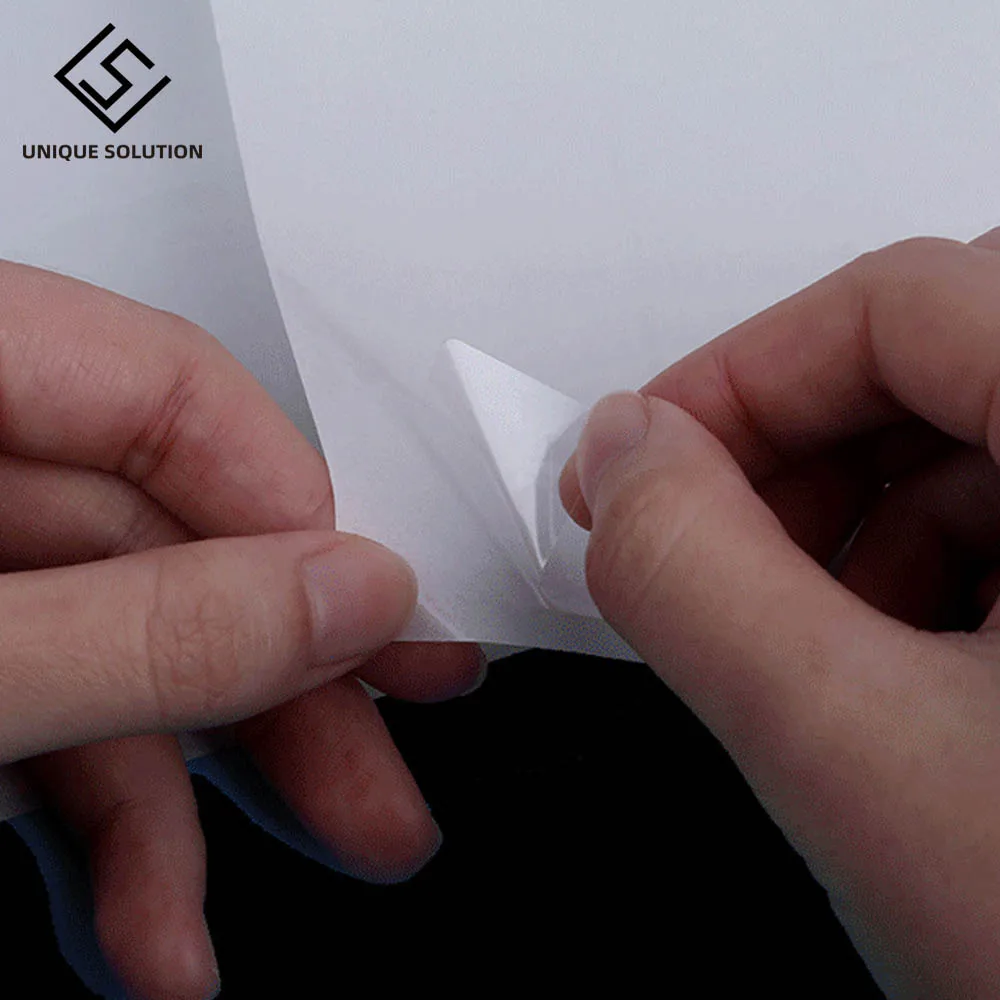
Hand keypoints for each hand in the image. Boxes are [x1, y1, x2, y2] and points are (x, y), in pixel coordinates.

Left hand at [0, 261, 484, 999]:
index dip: (291, 509)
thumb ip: (150, 627)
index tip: (378, 622)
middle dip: (269, 691)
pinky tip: (138, 920)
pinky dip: (90, 820)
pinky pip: (35, 709)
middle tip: (376, 785)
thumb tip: (353, 599)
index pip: (169, 387)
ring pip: (107, 650)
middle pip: (165, 543)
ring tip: (214, 923)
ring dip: (175, 799)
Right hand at [562, 231, 999, 996]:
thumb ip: (694, 578)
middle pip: (944, 354)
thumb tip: (618, 459)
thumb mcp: (857, 757)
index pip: (902, 300)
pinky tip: (902, 672)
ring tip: (807, 643)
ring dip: (858, 522)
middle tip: (702, 550)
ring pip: (985, 436)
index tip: (639, 462)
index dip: (738, 373)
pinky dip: (931, 569)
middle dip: (793, 454)